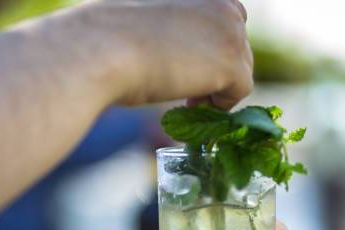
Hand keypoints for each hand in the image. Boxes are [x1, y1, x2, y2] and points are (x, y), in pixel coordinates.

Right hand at [83, 0, 252, 108]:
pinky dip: (221, 103)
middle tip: (188, 89)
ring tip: (186, 98)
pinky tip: (191, 102)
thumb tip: (186, 49)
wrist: (102, 49)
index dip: (211, 46)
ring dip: (218, 86)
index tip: (189, 64)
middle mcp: (224, 2)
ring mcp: (232, 32)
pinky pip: (242, 90)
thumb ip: (175, 24)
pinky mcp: (233, 62)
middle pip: (238, 44)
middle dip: (217, 68)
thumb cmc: (111, 35)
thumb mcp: (147, 16)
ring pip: (242, 67)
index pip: (227, 17)